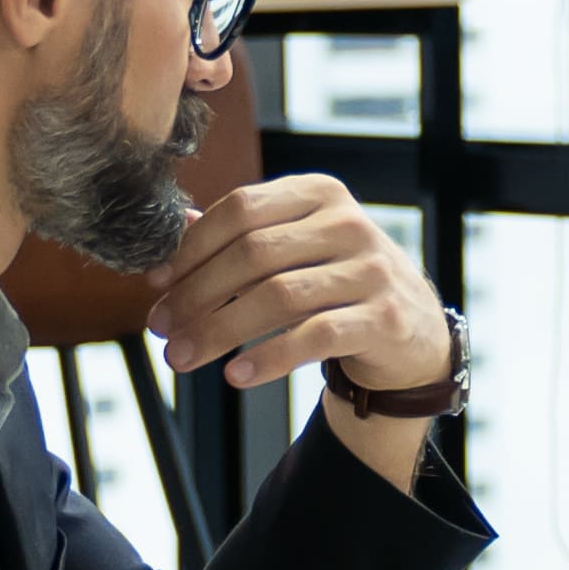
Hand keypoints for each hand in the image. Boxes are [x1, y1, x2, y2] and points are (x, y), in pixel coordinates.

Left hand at [149, 174, 451, 396]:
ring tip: (183, 358)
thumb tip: (172, 234)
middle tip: (161, 330)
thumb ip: (242, 235)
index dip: (191, 248)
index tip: (156, 285)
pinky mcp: (384, 318)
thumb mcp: (297, 248)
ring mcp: (371, 270)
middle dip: (196, 295)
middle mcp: (348, 224)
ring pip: (278, 297)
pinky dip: (268, 357)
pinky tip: (236, 375)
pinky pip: (314, 336)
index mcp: (319, 194)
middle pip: (254, 254)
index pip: (241, 209)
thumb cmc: (339, 284)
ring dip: (219, 331)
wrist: (412, 330)